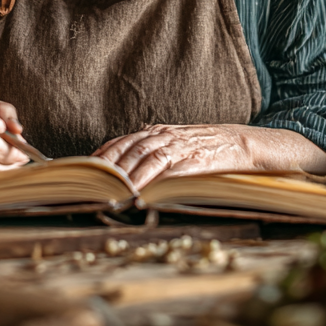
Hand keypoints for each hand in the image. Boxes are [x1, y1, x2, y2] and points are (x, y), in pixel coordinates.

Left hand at [94, 124, 255, 187]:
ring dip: (130, 175)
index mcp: (155, 132)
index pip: (121, 143)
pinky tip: (147, 193)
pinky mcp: (197, 161)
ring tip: (115, 190)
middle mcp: (165, 137)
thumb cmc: (202, 146)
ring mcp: (181, 148)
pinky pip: (174, 171)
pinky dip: (158, 182)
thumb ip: (148, 149)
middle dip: (111, 167)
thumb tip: (120, 164)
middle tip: (94, 184)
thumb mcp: (172, 141)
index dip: (102, 157)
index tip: (85, 172)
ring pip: (149, 158)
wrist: (240, 143)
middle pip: (130, 150)